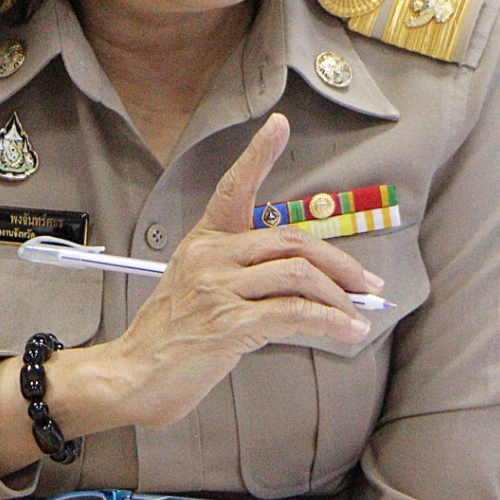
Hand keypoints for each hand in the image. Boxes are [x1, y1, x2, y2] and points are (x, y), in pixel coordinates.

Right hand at [80, 113, 383, 429]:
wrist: (133, 374)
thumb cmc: (168, 337)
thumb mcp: (198, 291)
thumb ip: (241, 278)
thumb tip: (305, 285)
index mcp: (203, 243)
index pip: (234, 189)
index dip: (257, 154)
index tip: (278, 125)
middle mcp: (210, 257)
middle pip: (290, 241)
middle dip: (339, 263)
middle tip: (367, 284)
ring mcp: (218, 288)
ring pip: (299, 274)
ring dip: (340, 296)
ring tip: (357, 314)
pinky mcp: (229, 324)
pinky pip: (294, 313)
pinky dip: (330, 321)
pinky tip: (346, 331)